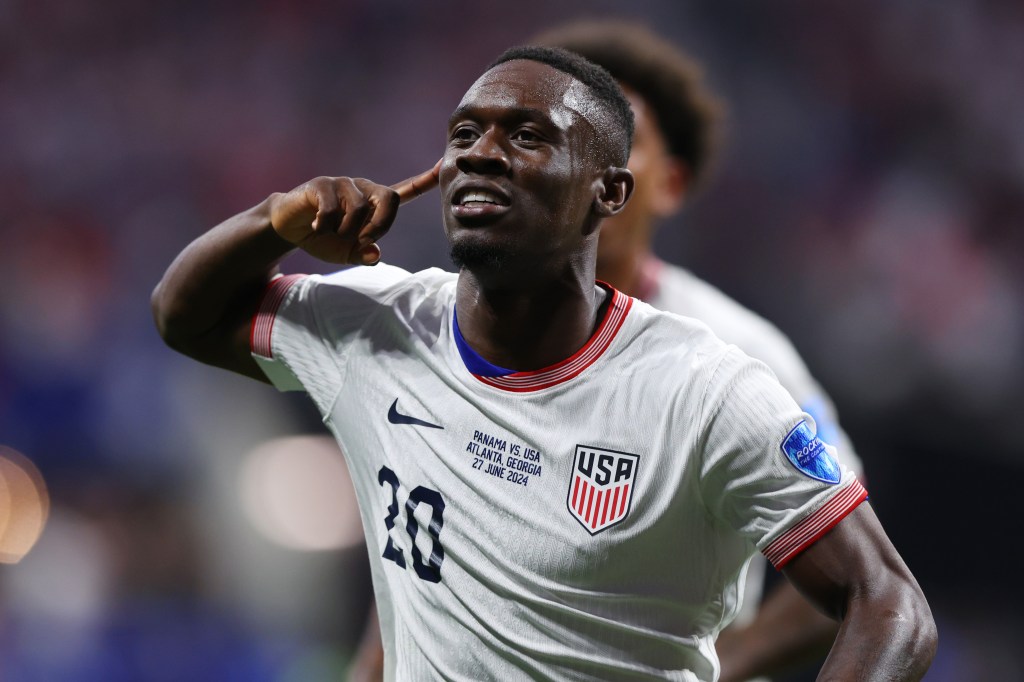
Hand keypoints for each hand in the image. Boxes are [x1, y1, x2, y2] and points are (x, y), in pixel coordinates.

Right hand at [267, 160, 440, 264]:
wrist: (288, 229)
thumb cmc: (323, 238)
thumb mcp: (346, 253)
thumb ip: (363, 255)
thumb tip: (375, 253)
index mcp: (373, 203)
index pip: (404, 191)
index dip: (424, 181)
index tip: (441, 165)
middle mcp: (362, 188)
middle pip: (388, 199)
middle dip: (380, 225)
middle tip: (361, 240)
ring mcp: (342, 184)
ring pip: (358, 208)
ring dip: (346, 230)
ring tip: (331, 233)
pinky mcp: (321, 185)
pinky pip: (332, 207)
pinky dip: (326, 225)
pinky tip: (316, 227)